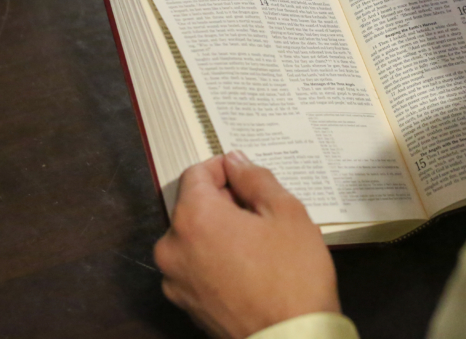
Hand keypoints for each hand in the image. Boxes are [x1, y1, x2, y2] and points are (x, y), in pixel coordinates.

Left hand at [154, 152, 340, 338]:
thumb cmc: (293, 275)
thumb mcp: (286, 212)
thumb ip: (255, 178)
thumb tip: (236, 162)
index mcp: (193, 218)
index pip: (195, 173)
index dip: (223, 168)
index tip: (247, 177)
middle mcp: (172, 247)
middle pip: (192, 206)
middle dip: (223, 202)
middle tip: (261, 212)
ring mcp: (175, 280)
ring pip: (194, 238)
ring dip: (219, 231)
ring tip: (258, 243)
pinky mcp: (185, 305)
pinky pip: (196, 266)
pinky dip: (215, 258)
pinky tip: (249, 267)